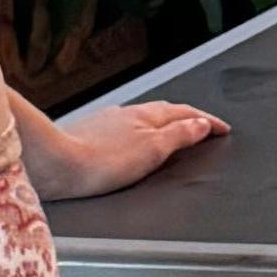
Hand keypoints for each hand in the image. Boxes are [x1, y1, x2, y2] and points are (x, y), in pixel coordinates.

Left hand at [32, 95, 226, 200]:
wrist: (55, 165)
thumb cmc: (101, 162)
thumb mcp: (152, 150)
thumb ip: (179, 135)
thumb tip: (201, 124)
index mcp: (146, 115)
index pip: (186, 112)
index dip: (207, 120)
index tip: (222, 128)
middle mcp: (126, 113)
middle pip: (164, 112)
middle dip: (186, 118)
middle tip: (202, 127)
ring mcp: (105, 122)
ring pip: (143, 119)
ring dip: (162, 125)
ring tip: (172, 135)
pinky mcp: (88, 135)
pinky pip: (124, 129)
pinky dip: (139, 133)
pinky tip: (133, 144)